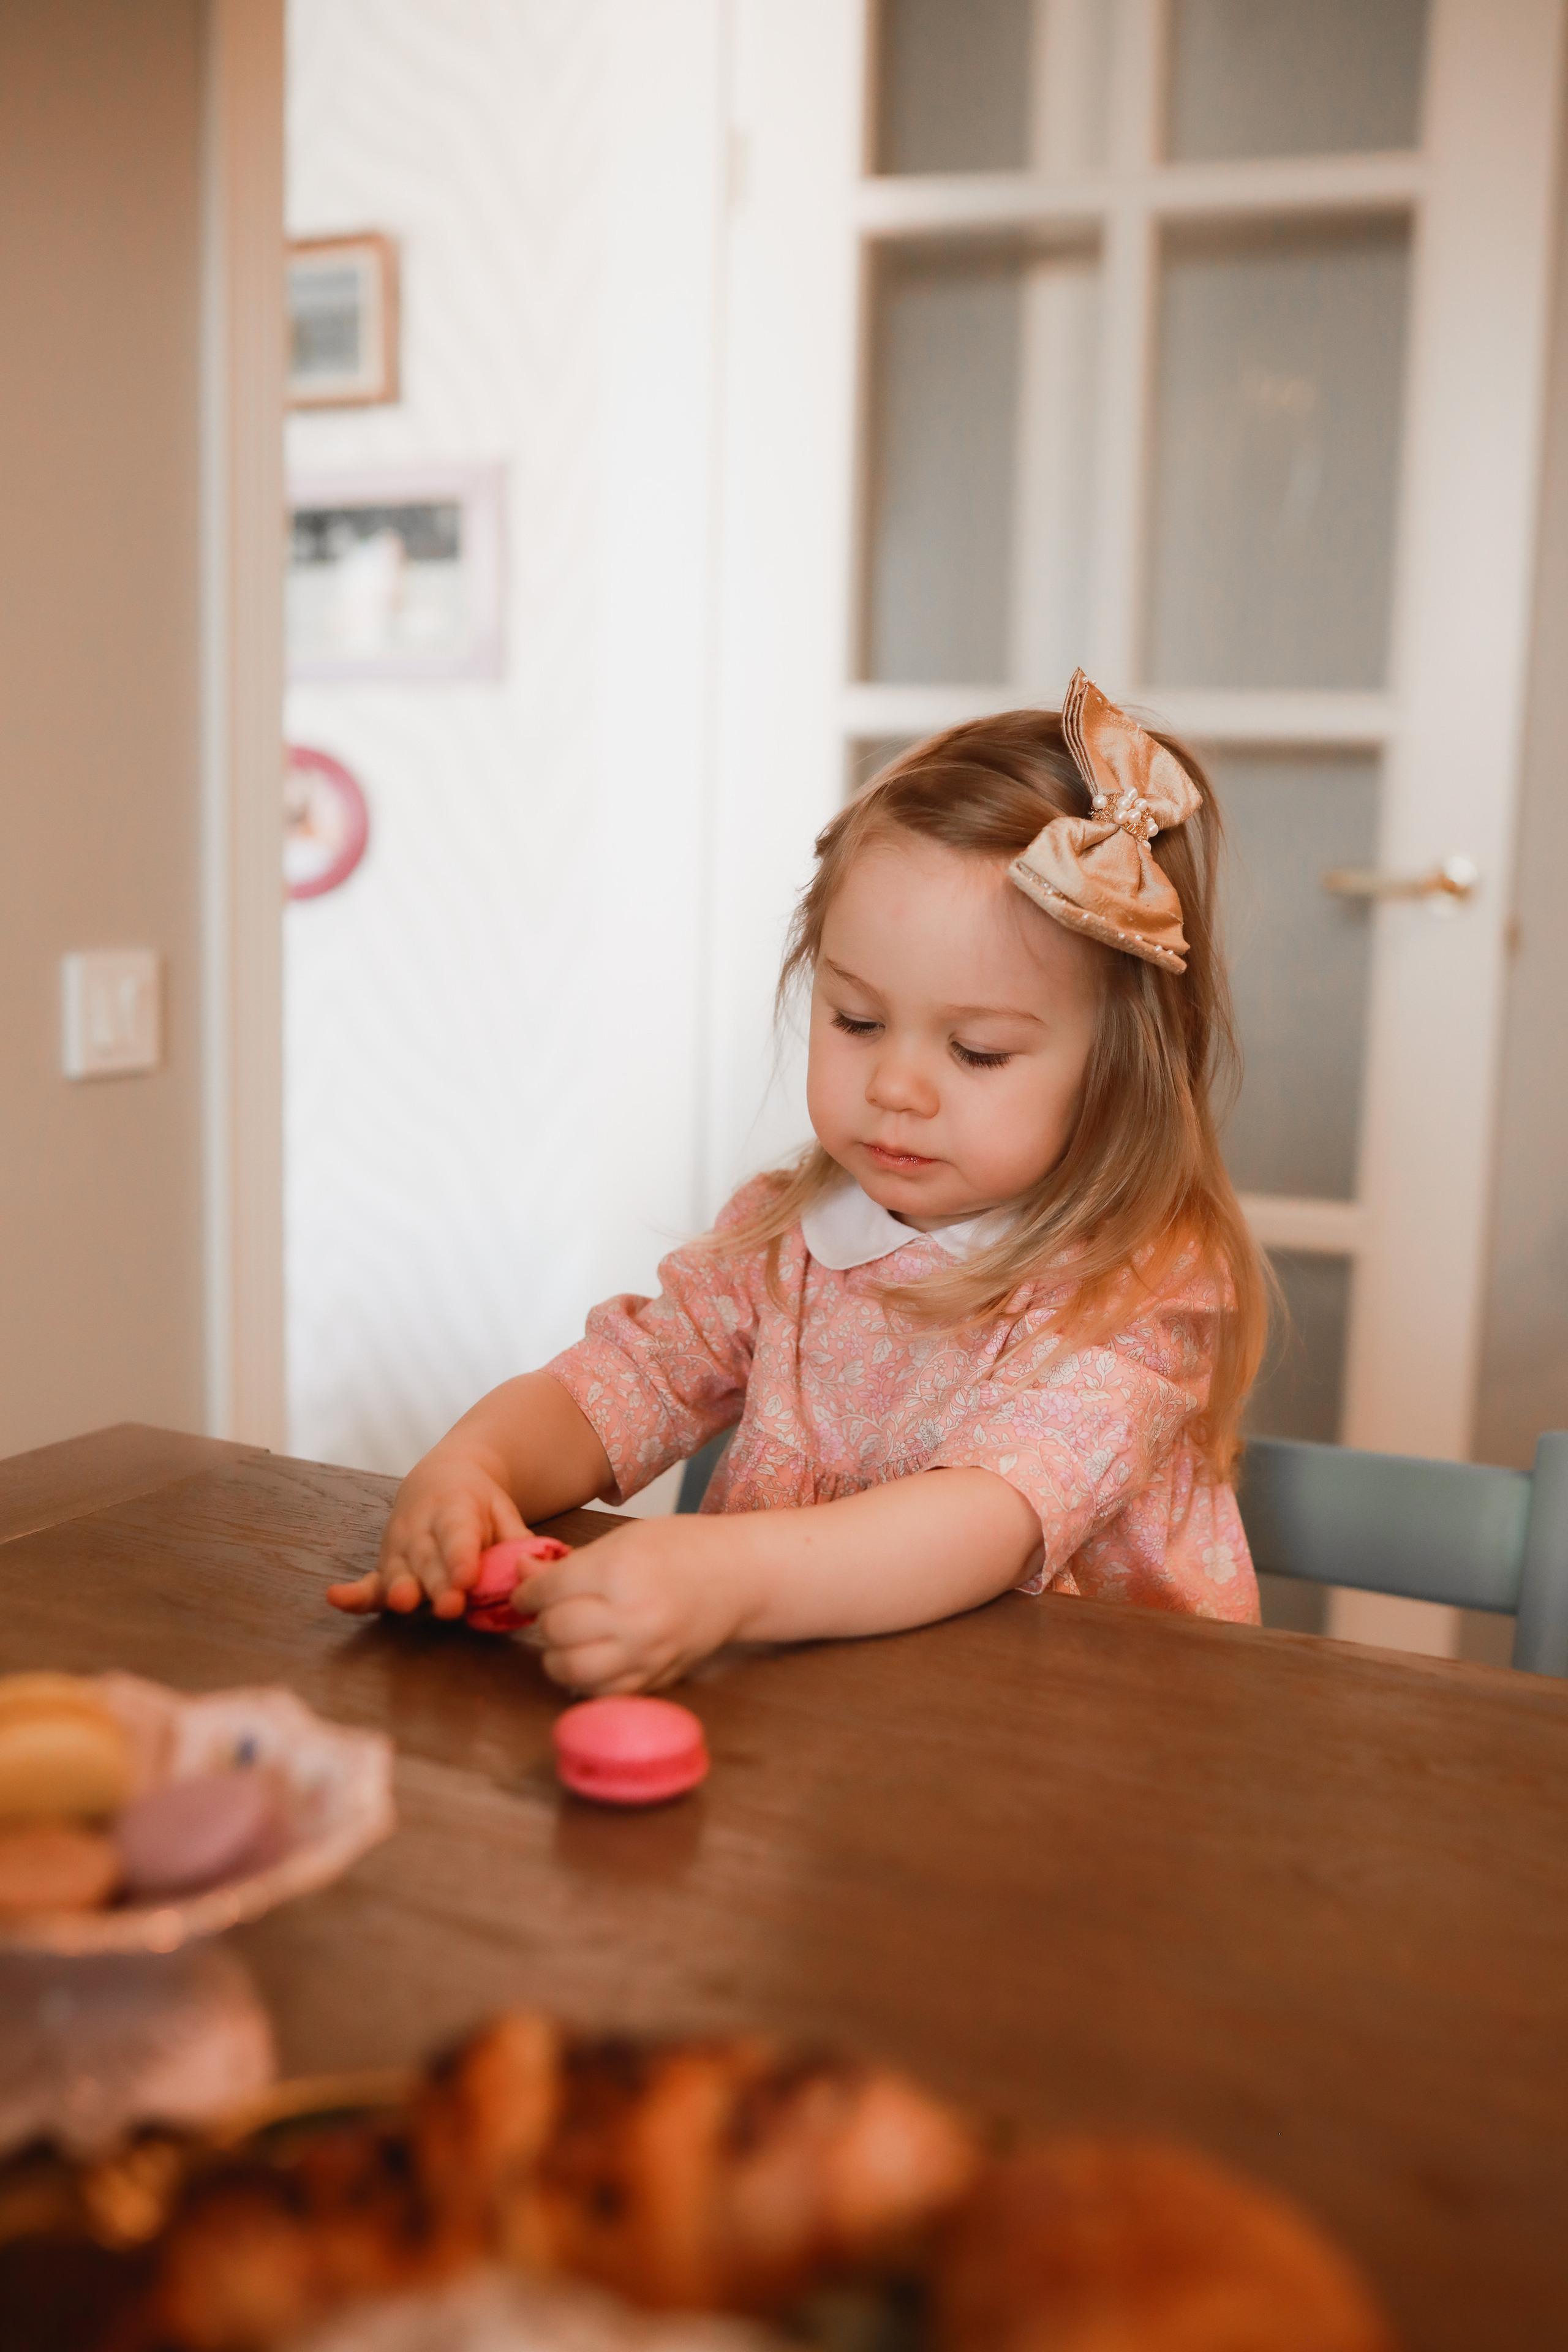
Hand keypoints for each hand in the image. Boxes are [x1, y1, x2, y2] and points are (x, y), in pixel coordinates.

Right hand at [327, 1447, 527, 1620]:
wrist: (441, 1477)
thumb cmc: (480, 1504)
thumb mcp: (503, 1512)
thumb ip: (518, 1541)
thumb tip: (540, 1567)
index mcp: (455, 1508)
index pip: (458, 1533)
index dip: (462, 1556)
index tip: (469, 1577)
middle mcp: (420, 1527)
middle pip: (428, 1558)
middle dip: (437, 1583)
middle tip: (451, 1606)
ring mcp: (398, 1546)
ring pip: (398, 1571)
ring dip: (400, 1589)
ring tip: (404, 1603)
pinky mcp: (384, 1565)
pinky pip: (368, 1583)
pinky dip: (352, 1594)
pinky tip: (336, 1598)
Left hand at [516, 1514, 754, 1693]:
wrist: (739, 1576)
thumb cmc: (682, 1549)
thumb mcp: (623, 1540)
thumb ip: (571, 1564)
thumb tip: (522, 1577)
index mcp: (620, 1572)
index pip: (549, 1591)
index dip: (528, 1591)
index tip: (527, 1591)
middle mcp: (632, 1617)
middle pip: (556, 1631)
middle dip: (545, 1620)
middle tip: (552, 1610)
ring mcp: (646, 1654)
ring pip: (572, 1671)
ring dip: (559, 1656)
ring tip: (569, 1639)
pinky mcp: (657, 1678)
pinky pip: (603, 1692)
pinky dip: (589, 1679)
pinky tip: (595, 1658)